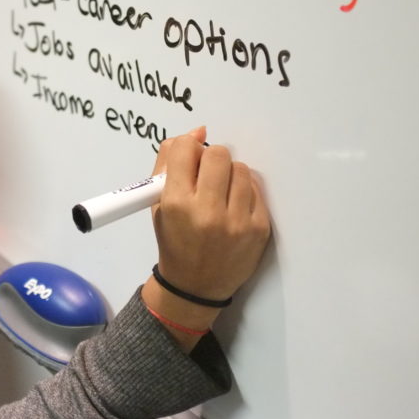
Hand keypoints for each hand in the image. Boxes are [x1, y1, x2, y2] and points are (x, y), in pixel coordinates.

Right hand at [141, 127, 271, 348]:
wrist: (196, 286)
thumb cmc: (173, 241)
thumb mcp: (158, 204)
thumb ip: (168, 164)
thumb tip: (197, 132)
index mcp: (176, 204)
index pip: (184, 150)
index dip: (187, 148)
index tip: (188, 157)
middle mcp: (208, 211)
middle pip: (218, 154)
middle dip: (210, 159)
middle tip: (206, 175)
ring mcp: (238, 221)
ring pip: (241, 169)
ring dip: (229, 175)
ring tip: (221, 193)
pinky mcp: (260, 228)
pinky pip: (256, 189)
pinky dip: (244, 192)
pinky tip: (234, 206)